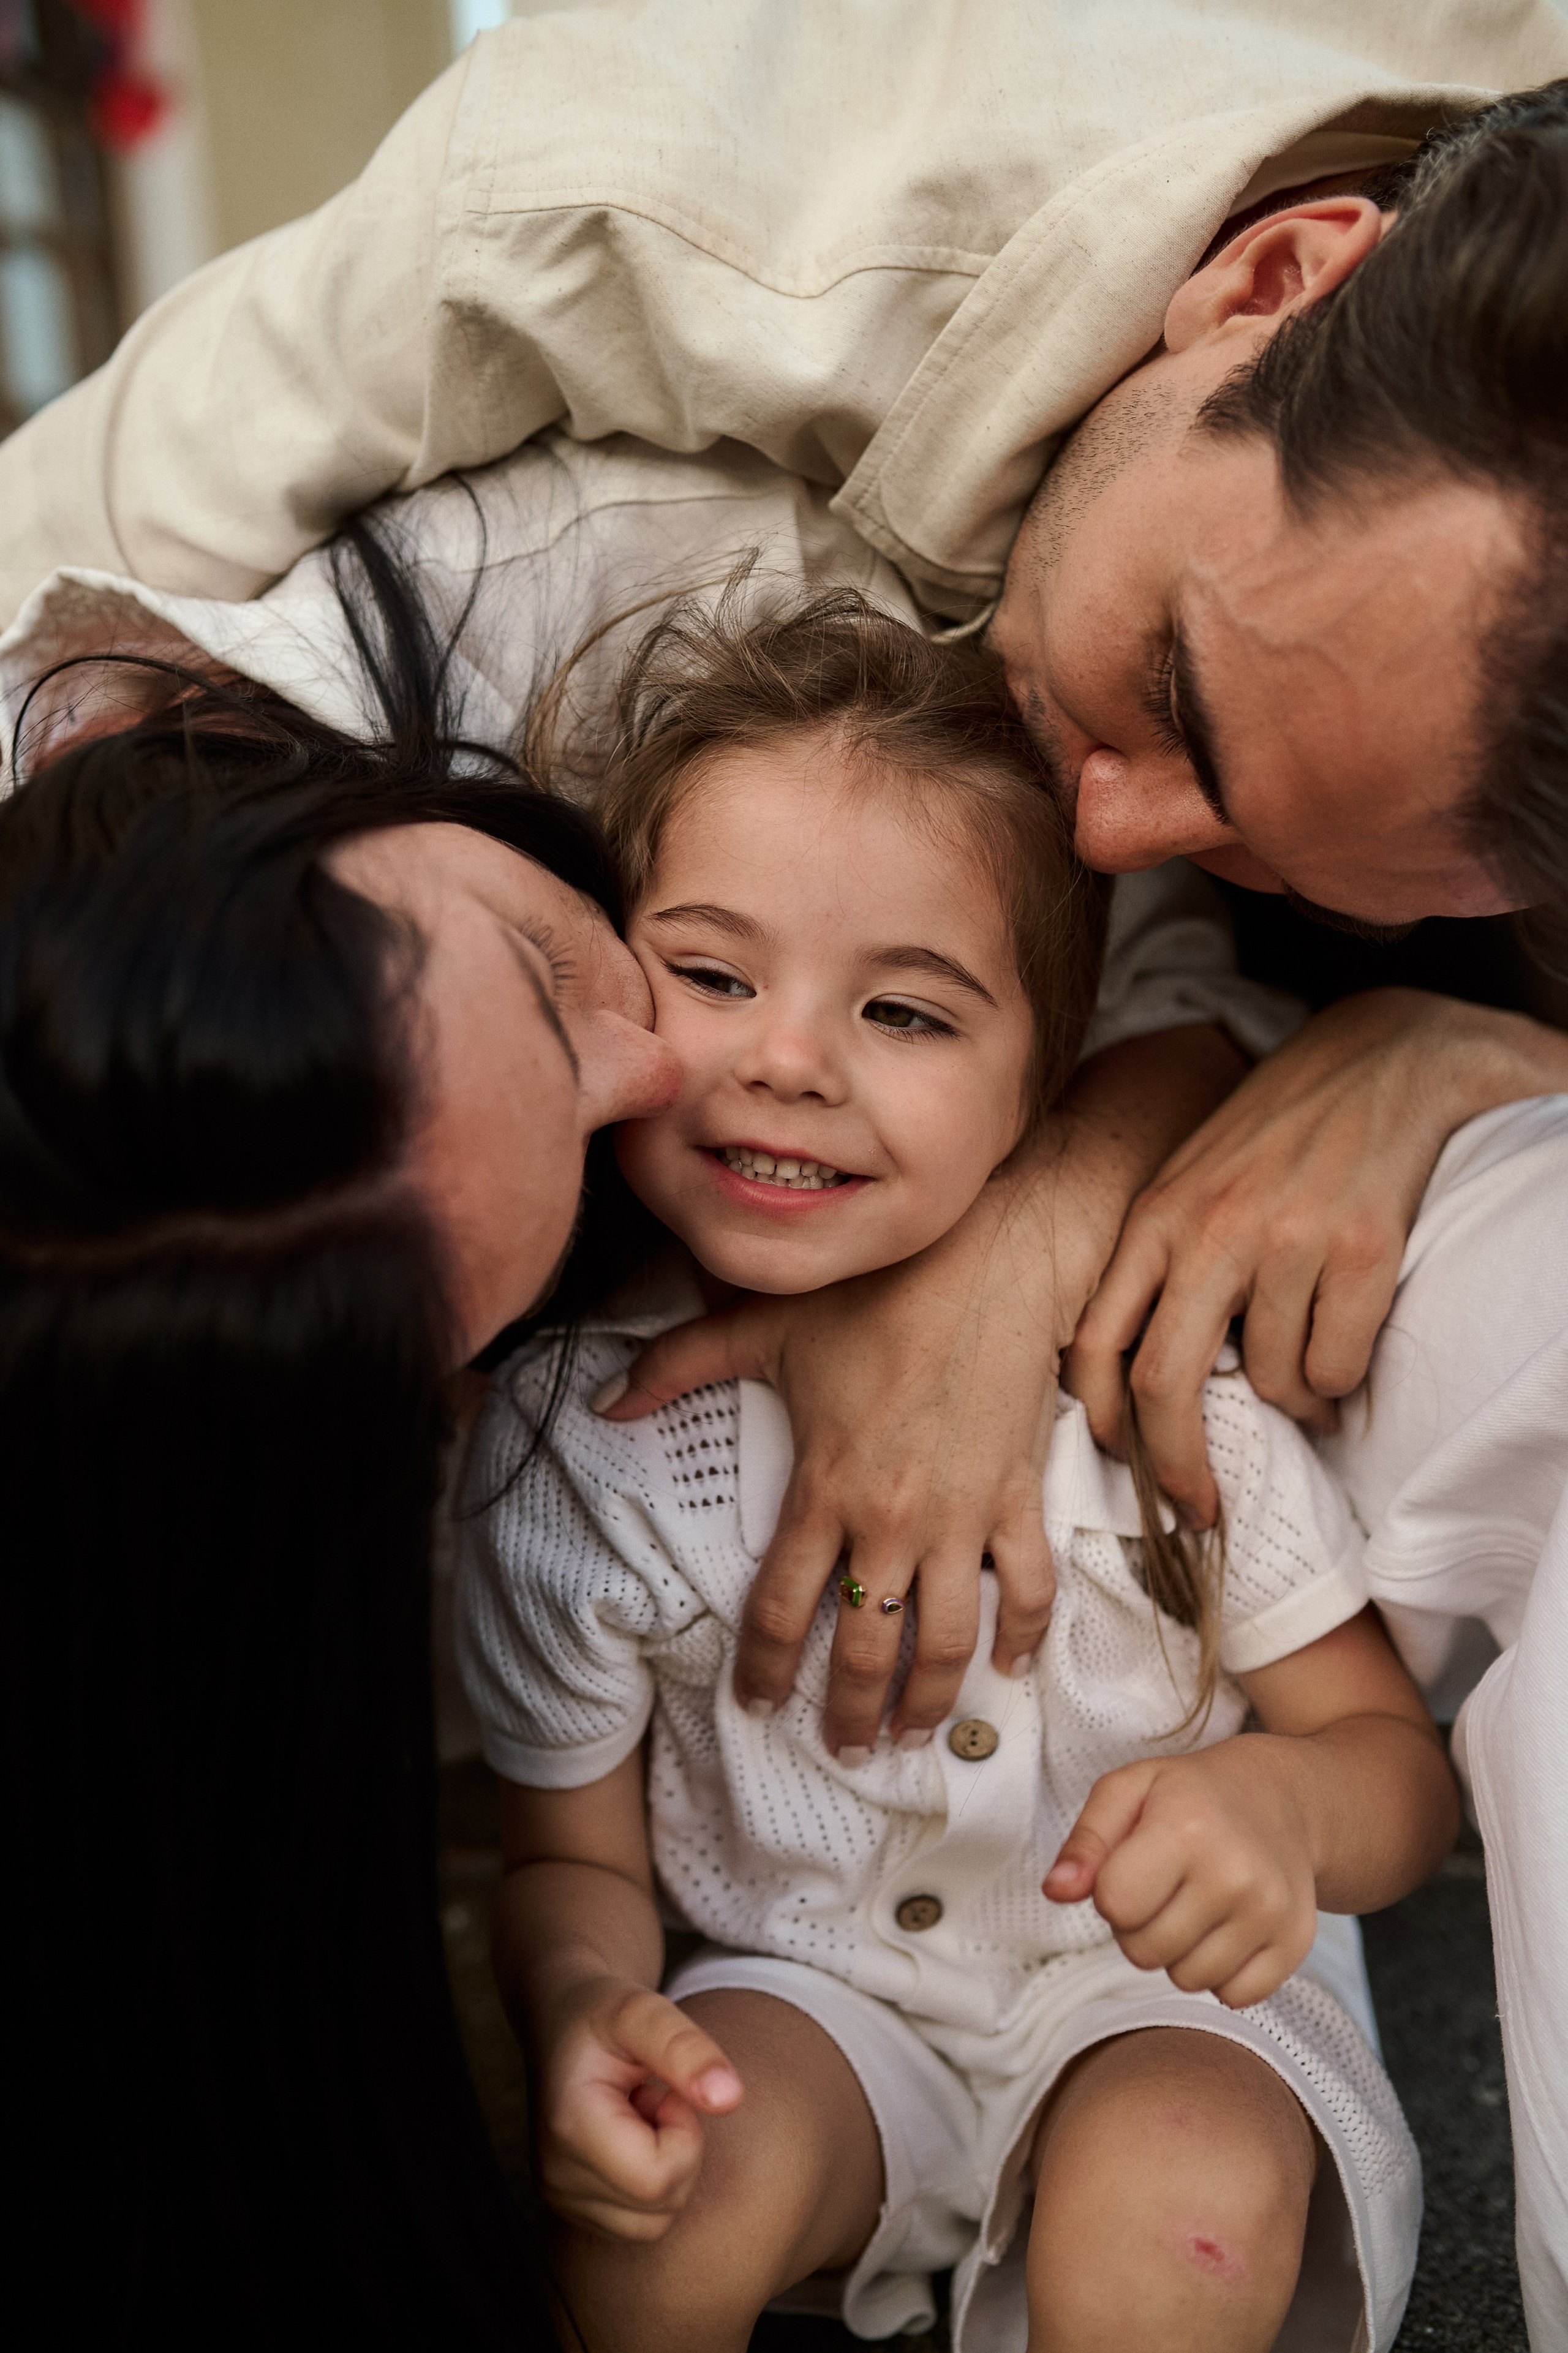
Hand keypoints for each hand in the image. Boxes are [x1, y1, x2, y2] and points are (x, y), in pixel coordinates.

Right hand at [536, 1973, 742, 2238]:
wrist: (560, 2021)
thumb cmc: (604, 2012)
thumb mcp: (643, 2009)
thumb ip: (686, 2048)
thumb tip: (730, 2098)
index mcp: (569, 2128)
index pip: (657, 2179)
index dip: (682, 2133)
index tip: (665, 2089)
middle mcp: (555, 2176)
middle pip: (662, 2204)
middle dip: (677, 2147)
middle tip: (651, 2096)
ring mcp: (561, 2198)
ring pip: (657, 2222)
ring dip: (666, 2166)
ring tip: (639, 2113)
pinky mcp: (573, 2210)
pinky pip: (641, 2224)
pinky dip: (651, 2184)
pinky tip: (630, 2136)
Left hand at [599, 1028, 1246, 1753]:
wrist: (990, 1263)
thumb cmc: (875, 1294)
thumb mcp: (765, 1326)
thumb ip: (677, 1367)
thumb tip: (603, 1399)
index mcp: (825, 1489)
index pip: (785, 1608)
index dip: (767, 1668)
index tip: (756, 1704)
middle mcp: (891, 1522)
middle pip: (865, 1647)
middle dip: (848, 1711)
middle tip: (841, 1747)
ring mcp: (959, 1516)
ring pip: (945, 1639)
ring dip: (930, 1699)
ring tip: (912, 1735)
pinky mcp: (1016, 1498)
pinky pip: (1024, 1587)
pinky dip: (1022, 1635)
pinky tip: (1010, 1669)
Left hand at [1044, 1738, 1318, 2009]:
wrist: (1279, 1798)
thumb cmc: (1189, 1794)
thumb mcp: (1127, 1791)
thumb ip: (1085, 1842)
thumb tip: (1055, 1892)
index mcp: (1186, 1829)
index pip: (1115, 1905)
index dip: (1111, 1891)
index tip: (1131, 1865)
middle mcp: (1235, 1874)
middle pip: (1145, 1951)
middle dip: (1140, 1925)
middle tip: (1163, 1885)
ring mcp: (1270, 1912)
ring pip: (1187, 1980)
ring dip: (1178, 1951)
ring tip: (1194, 1902)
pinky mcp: (1296, 1943)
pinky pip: (1234, 1996)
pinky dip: (1222, 1972)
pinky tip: (1226, 1926)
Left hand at [1068, 989, 1567, 1527]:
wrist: (1384, 1059)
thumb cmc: (1278, 1133)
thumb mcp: (1190, 1181)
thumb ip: (1158, 1262)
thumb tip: (1130, 1376)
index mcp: (1155, 1217)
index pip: (1094, 1341)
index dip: (1101, 1421)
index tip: (1123, 1462)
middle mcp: (1209, 1230)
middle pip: (1161, 1385)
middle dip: (1174, 1465)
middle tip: (1197, 1507)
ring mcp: (1285, 1241)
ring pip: (1267, 1382)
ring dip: (1289, 1405)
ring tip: (1307, 1383)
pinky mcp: (1358, 1251)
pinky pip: (1335, 1365)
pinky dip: (1339, 1382)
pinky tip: (1343, 1353)